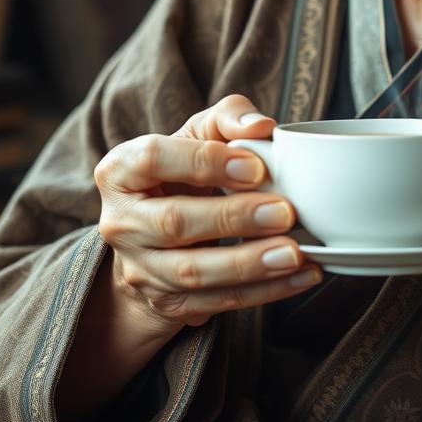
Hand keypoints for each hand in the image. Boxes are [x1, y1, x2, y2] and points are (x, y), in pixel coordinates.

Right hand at [95, 93, 319, 338]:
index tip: (256, 166)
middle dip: (234, 218)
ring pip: (193, 273)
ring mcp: (139, 268)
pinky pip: (216, 302)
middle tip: (285, 212)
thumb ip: (228, 118)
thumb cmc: (183, 168)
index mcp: (121, 169)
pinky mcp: (164, 303)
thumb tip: (261, 127)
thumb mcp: (199, 133)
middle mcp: (121, 222)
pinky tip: (300, 275)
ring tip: (295, 252)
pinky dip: (264, 292)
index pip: (154, 158)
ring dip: (250, 264)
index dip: (204, 162)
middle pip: (174, 222)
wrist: (157, 231)